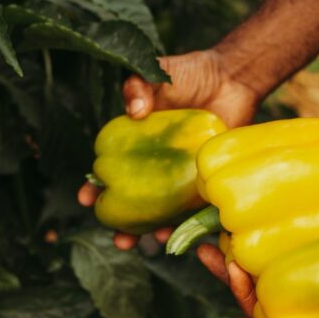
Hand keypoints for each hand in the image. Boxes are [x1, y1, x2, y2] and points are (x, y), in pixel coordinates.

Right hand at [78, 49, 260, 249]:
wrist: (231, 79)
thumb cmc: (190, 74)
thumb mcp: (158, 72)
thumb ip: (139, 84)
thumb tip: (133, 110)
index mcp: (136, 144)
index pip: (110, 171)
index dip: (96, 187)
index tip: (86, 199)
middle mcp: (156, 165)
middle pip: (133, 201)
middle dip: (119, 223)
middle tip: (115, 237)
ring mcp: (181, 176)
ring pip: (160, 212)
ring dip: (148, 232)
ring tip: (140, 244)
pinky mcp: (207, 180)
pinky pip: (193, 207)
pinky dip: (183, 223)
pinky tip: (174, 234)